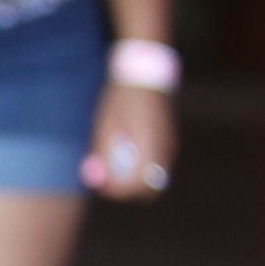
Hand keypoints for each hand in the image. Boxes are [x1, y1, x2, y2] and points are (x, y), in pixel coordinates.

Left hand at [81, 83, 176, 201]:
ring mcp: (169, 147)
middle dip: (126, 191)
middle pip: (148, 191)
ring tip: (113, 165)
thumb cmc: (119, 99)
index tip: (99, 183)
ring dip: (133, 181)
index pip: (135, 186)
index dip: (115, 190)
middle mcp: (164, 151)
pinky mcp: (169, 141)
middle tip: (106, 180)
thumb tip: (94, 179)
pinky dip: (141, 169)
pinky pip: (156, 167)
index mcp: (148, 147)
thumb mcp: (105, 126)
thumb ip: (102, 154)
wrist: (142, 74)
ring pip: (153, 181)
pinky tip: (126, 154)